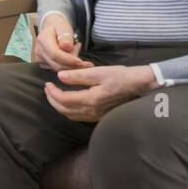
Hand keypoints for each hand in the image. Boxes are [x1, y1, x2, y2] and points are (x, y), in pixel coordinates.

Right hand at [35, 12, 93, 71]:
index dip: (69, 60)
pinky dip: (67, 65)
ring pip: (58, 68)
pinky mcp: (43, 64)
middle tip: (87, 62)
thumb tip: (67, 47)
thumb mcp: (64, 27)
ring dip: (71, 65)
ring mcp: (39, 58)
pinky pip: (57, 68)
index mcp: (43, 39)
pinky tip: (71, 56)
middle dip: (73, 65)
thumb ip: (66, 37)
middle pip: (56, 64)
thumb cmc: (59, 27)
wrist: (51, 28)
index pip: (55, 54)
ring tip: (77, 51)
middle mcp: (39, 51)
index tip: (81, 62)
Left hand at [44, 64, 158, 121]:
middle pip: (64, 110)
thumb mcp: (98, 72)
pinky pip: (79, 117)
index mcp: (91, 100)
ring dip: (59, 106)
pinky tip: (68, 101)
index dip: (52, 92)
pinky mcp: (100, 116)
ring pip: (71, 115)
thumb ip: (78, 76)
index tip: (47, 83)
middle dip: (52, 100)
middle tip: (47, 89)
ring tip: (54, 94)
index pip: (63, 100)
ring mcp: (96, 115)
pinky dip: (69, 110)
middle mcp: (92, 111)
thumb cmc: (121, 76)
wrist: (140, 85)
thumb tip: (60, 77)